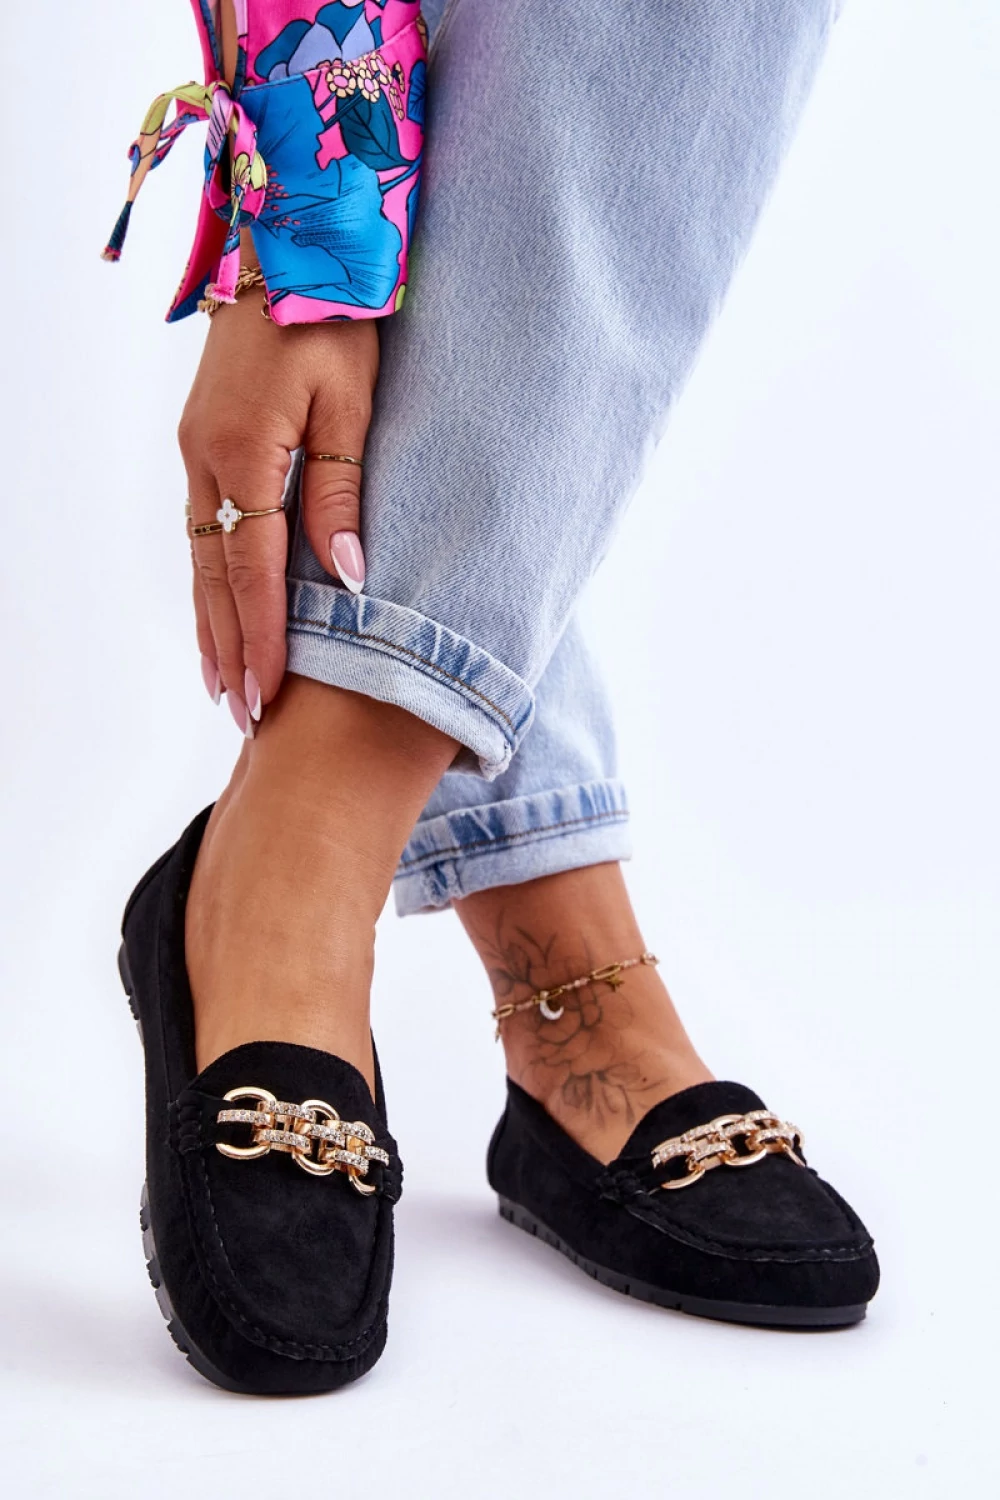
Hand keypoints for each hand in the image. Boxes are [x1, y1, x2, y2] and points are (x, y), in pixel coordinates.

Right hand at [178, 287, 378, 733]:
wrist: (287, 246)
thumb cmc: (332, 318)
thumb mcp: (350, 404)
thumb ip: (341, 495)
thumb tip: (345, 580)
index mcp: (245, 452)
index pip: (254, 570)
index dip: (261, 636)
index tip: (267, 692)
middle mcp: (206, 459)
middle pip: (216, 576)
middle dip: (229, 646)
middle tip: (241, 712)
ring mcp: (196, 450)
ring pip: (201, 557)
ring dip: (212, 622)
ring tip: (222, 680)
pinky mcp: (202, 441)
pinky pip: (202, 529)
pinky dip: (210, 580)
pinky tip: (219, 609)